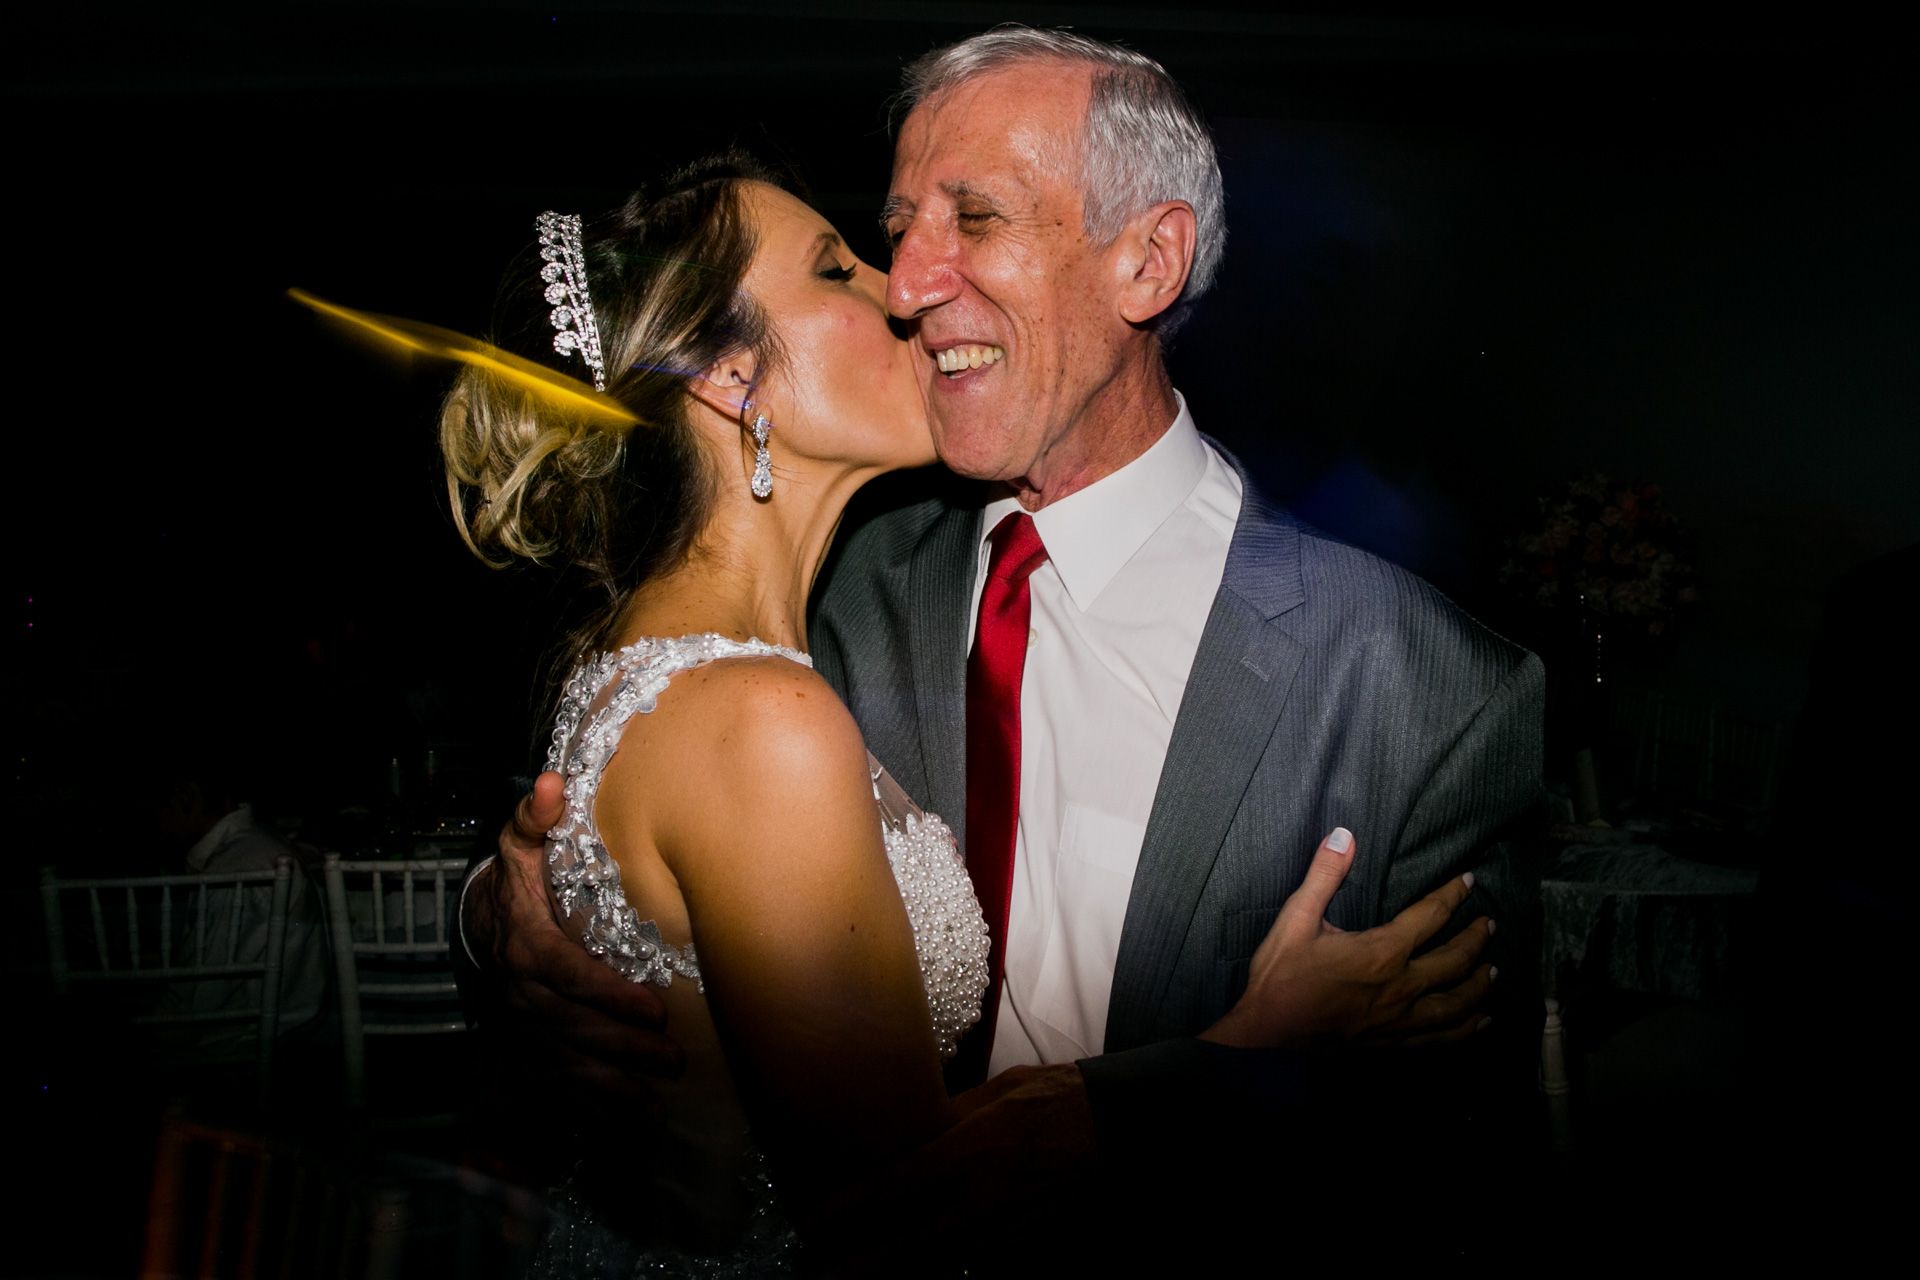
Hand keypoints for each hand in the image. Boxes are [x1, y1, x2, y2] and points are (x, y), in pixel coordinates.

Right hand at [466, 771, 684, 1106]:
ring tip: (661, 1090)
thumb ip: (539, 816)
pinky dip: (591, 1100)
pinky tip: (631, 1114)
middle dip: (621, 1046)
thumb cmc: (518, 876)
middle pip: (572, 1026)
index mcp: (526, 943)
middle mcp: (522, 991)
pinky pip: (559, 1078)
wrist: (481, 920)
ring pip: (566, 1059)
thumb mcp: (522, 841)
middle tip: (672, 1057)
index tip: (651, 1005)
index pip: (566, 973)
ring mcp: (525, 1023)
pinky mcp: (531, 1043)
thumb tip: (553, 784)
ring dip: (613, 1081)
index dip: (606, 993)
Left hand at [812, 1064, 1094, 1267]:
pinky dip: (938, 1271)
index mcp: (971, 1149)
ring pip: (937, 1264)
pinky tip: (915, 1273)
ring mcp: (1005, 1229)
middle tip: (817, 1275)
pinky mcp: (1022, 1245)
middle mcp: (982, 1197)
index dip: (848, 1210)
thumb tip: (911, 1128)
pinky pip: (971, 1263)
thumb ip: (951, 1115)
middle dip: (859, 1266)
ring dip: (894, 1275)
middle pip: (907, 1246)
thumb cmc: (1057, 1098)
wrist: (1121, 1129)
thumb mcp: (997, 1091)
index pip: (895, 1186)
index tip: (809, 1223)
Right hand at [1200, 827, 1493, 1049]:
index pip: (1430, 916)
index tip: (1468, 880)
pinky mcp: (1392, 1041)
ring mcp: (1399, 1019)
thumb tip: (1344, 835)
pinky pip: (1440, 1038)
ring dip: (1479, 985)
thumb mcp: (1296, 917)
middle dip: (1476, 939)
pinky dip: (1465, 1029)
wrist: (1266, 1031)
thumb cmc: (1280, 974)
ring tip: (1494, 971)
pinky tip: (1479, 1024)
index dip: (1452, 895)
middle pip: (1455, 960)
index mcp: (1382, 952)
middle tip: (1490, 924)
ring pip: (1456, 1003)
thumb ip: (1324, 875)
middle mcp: (1400, 986)